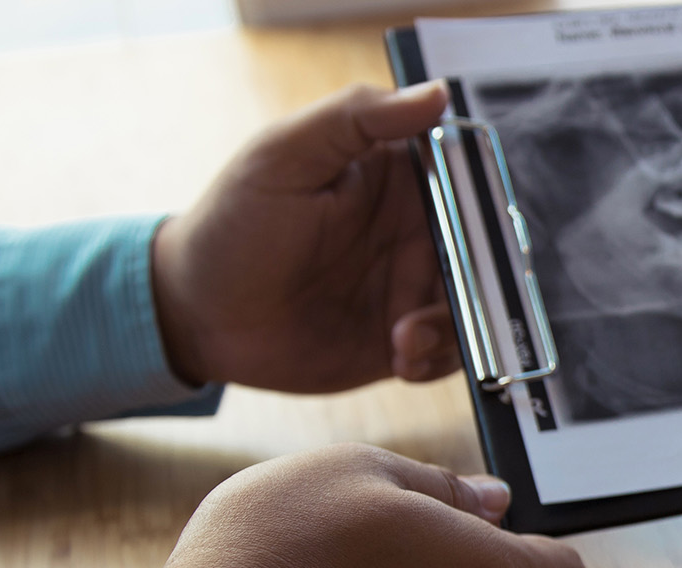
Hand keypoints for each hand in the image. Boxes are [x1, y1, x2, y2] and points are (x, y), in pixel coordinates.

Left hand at [151, 83, 460, 392]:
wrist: (197, 316)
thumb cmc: (231, 225)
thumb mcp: (284, 155)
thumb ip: (356, 118)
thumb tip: (437, 95)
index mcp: (396, 177)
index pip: (466, 179)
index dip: (483, 203)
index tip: (472, 232)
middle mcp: (414, 231)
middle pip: (484, 249)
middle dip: (478, 279)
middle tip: (438, 300)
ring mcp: (411, 287)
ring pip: (477, 304)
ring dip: (455, 325)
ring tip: (403, 339)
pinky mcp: (404, 339)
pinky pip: (451, 351)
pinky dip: (439, 358)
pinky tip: (398, 357)